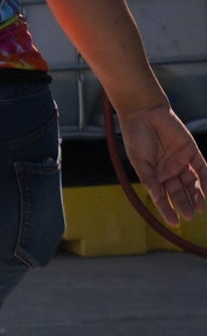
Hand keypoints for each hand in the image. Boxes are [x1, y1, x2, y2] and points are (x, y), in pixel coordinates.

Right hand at [118, 104, 206, 227]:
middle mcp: (168, 170)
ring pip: (192, 183)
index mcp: (153, 174)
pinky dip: (206, 180)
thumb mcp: (140, 162)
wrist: (144, 113)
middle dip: (185, 204)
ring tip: (200, 208)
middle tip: (191, 216)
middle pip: (179, 191)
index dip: (168, 209)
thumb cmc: (136, 137)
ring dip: (197, 195)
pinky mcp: (191, 151)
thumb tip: (157, 197)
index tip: (175, 222)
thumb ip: (150, 179)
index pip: (162, 196)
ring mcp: (181, 161)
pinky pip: (202, 168)